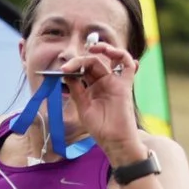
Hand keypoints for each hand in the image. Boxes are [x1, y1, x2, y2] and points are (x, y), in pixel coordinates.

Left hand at [61, 38, 142, 161]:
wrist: (114, 141)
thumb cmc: (99, 128)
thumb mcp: (82, 106)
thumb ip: (76, 89)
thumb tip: (66, 73)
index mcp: (92, 87)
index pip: (83, 70)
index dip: (72, 67)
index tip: (61, 71)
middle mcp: (104, 82)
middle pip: (93, 63)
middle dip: (79, 61)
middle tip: (66, 68)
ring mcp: (115, 83)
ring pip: (111, 59)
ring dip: (104, 49)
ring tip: (94, 47)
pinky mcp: (125, 86)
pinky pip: (128, 66)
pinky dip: (122, 56)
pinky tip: (112, 52)